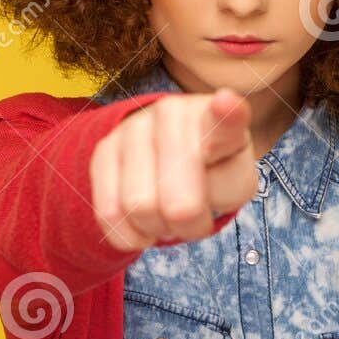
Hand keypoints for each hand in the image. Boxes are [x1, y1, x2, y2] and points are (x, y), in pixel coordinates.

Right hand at [90, 87, 258, 250]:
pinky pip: (110, 213)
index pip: (224, 119)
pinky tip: (144, 224)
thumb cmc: (213, 170)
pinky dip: (131, 235)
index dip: (226, 113)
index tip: (225, 103)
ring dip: (159, 228)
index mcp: (216, 119)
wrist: (172, 154)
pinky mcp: (104, 149)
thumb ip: (227, 186)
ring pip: (141, 209)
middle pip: (181, 205)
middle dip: (190, 225)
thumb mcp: (234, 179)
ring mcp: (134, 127)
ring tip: (169, 214)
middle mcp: (172, 112)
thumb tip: (184, 195)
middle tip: (195, 216)